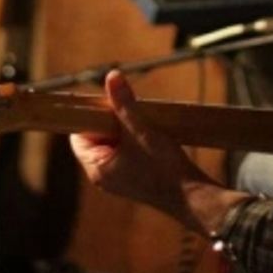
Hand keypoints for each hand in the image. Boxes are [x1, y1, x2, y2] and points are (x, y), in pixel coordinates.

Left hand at [69, 70, 246, 232]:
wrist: (193, 197)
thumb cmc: (164, 168)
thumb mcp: (141, 130)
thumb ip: (124, 103)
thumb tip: (112, 76)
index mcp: (96, 169)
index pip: (78, 135)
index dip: (89, 116)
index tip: (104, 102)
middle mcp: (103, 175)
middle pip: (96, 137)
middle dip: (110, 119)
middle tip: (126, 106)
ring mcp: (119, 177)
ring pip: (114, 143)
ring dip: (125, 127)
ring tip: (140, 117)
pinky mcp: (134, 176)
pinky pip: (126, 151)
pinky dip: (134, 138)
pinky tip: (149, 129)